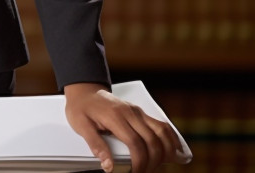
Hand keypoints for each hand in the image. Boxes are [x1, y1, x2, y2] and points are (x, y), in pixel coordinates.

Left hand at [64, 83, 187, 172]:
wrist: (84, 90)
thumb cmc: (81, 108)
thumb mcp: (80, 126)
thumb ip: (95, 145)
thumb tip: (108, 165)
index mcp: (115, 116)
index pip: (135, 143)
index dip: (139, 162)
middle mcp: (131, 113)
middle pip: (152, 140)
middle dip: (153, 161)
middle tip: (145, 171)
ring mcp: (138, 112)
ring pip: (162, 132)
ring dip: (166, 151)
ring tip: (160, 165)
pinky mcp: (141, 113)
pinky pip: (161, 125)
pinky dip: (171, 139)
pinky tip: (173, 150)